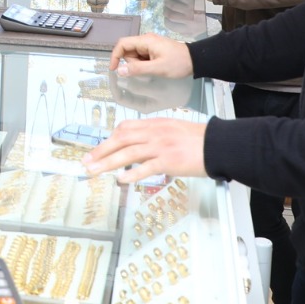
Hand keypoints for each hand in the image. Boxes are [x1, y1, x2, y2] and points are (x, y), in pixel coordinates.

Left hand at [83, 118, 208, 181]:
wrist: (218, 144)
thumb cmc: (198, 140)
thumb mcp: (173, 130)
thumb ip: (155, 136)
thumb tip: (140, 147)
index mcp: (155, 124)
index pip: (125, 128)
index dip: (108, 139)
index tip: (97, 149)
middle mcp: (155, 133)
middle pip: (121, 139)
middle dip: (101, 150)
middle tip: (86, 161)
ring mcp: (161, 146)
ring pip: (128, 153)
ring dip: (108, 162)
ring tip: (94, 171)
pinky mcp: (169, 160)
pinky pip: (146, 167)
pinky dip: (132, 174)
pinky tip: (120, 179)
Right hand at [109, 33, 191, 77]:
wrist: (195, 60)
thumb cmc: (178, 63)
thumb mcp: (157, 68)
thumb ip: (138, 69)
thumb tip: (120, 70)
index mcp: (145, 41)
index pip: (122, 44)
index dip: (115, 56)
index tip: (114, 69)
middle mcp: (146, 40)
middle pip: (128, 50)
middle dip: (132, 62)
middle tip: (146, 69)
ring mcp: (150, 44)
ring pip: (135, 54)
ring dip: (139, 64)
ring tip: (153, 68)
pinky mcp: (154, 49)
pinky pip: (142, 56)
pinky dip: (144, 64)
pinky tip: (155, 67)